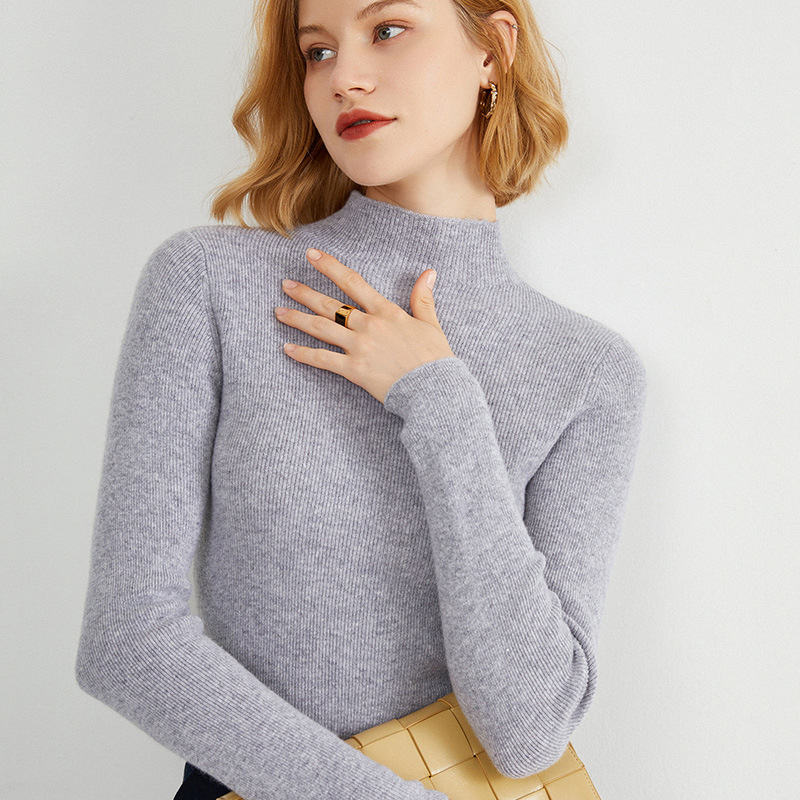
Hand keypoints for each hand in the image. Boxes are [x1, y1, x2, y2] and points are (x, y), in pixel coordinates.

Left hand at [275, 248, 455, 404]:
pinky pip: (323, 360)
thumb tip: (429, 272)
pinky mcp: (355, 369)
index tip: (312, 255)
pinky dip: (304, 354)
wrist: (434, 388)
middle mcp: (368, 325)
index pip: (352, 282)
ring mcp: (359, 347)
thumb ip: (423, 298)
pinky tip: (287, 348)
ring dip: (297, 318)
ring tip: (278, 311)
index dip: (330, 266)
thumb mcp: (431, 324)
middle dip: (305, 292)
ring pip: (321, 328)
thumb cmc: (435, 358)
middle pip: (330, 305)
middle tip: (286, 284)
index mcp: (386, 312)